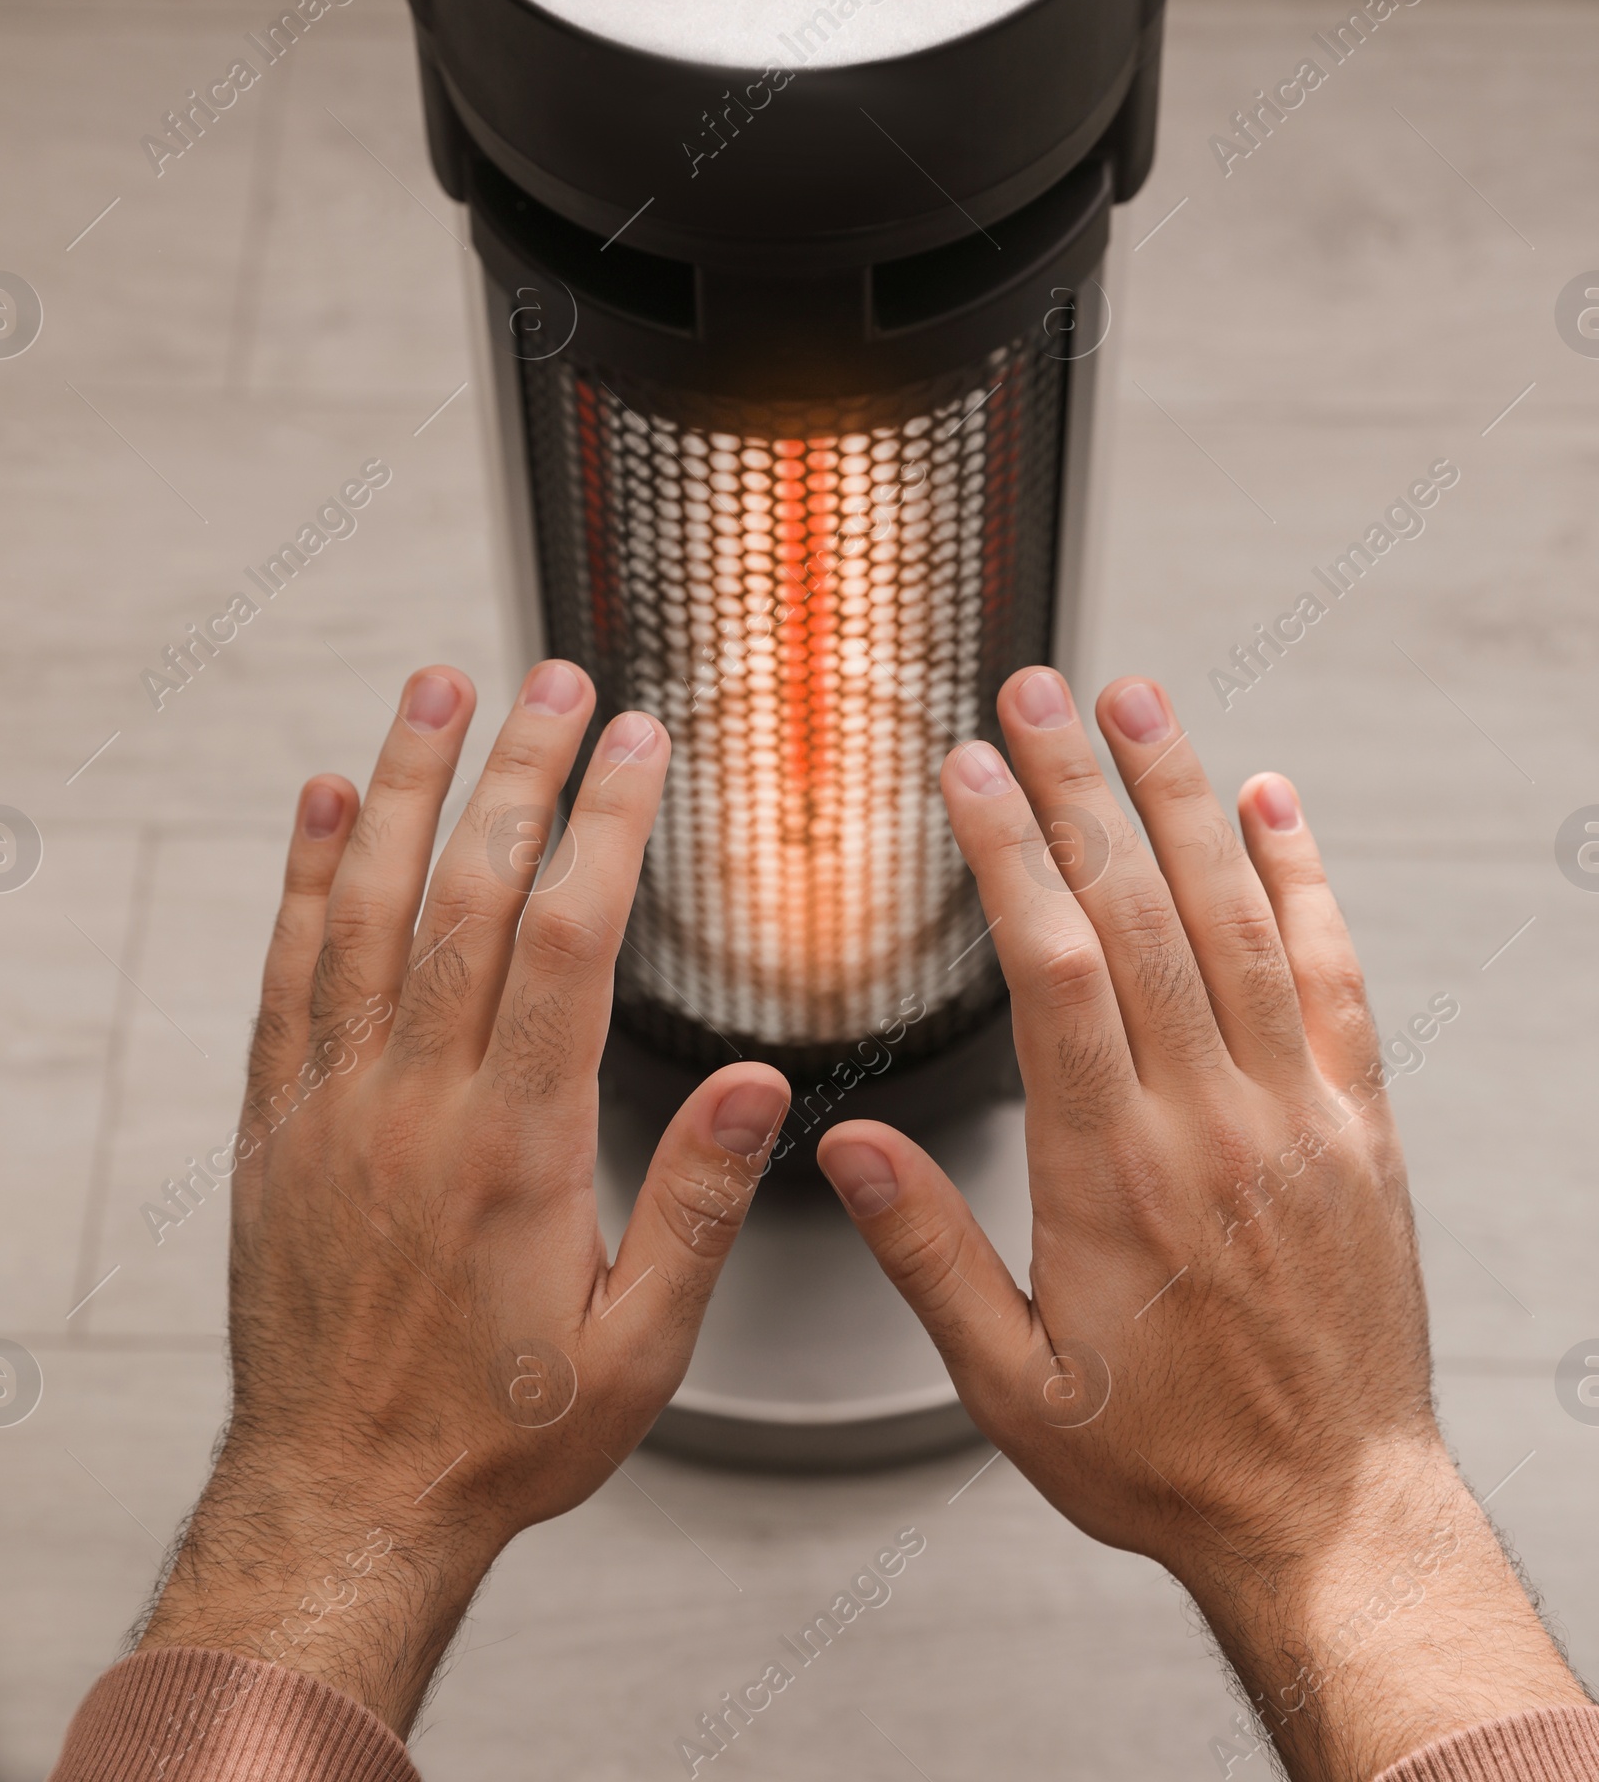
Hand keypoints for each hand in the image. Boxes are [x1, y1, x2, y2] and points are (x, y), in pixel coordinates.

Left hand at [139, 660, 788, 1736]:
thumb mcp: (641, 1344)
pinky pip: (289, 971)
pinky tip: (326, 802)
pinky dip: (307, 876)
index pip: (568, 937)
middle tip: (553, 678)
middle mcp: (417, 1102)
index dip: (605, 820)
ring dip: (407, 784)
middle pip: (470, 892)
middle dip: (518, 768)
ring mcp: (337, 1103)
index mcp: (517, 1144)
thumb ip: (699, 1200)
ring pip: (369, 907)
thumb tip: (761, 1084)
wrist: (342, 1497)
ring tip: (437, 688)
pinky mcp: (281, 1120)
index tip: (636, 739)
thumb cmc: (498, 1431)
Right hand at [817, 667, 1585, 1781]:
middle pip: (1139, 913)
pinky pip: (1336, 978)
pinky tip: (1272, 807)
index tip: (968, 772)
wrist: (1332, 1515)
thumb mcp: (1012, 1387)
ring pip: (1238, 920)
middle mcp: (1210, 1125)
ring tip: (1140, 706)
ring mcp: (1296, 1116)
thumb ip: (928, 1257)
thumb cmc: (1169, 1460)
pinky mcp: (1360, 1127)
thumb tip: (847, 1151)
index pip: (1053, 969)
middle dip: (1079, 787)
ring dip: (1185, 799)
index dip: (1009, 854)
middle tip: (1037, 693)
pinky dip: (1305, 880)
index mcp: (1112, 1177)